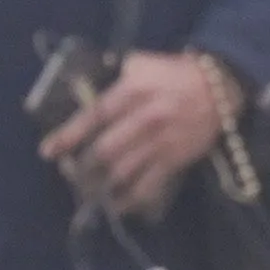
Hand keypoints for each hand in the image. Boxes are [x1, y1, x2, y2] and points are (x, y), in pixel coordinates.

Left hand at [40, 50, 237, 217]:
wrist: (221, 86)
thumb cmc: (174, 73)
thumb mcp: (142, 63)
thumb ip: (114, 76)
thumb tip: (85, 91)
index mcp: (134, 91)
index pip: (94, 116)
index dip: (68, 136)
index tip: (47, 152)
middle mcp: (145, 118)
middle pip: (105, 151)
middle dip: (82, 168)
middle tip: (71, 175)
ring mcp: (161, 142)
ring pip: (122, 172)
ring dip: (101, 187)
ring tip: (87, 194)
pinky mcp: (176, 159)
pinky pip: (148, 186)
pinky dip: (130, 200)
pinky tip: (116, 206)